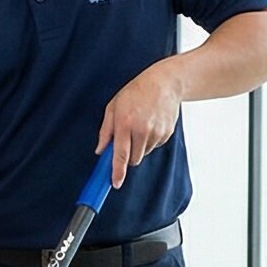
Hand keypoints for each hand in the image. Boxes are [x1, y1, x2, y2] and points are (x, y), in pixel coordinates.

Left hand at [97, 61, 186, 187]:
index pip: (120, 154)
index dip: (117, 172)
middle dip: (128, 156)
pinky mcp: (166, 133)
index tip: (115, 183)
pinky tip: (150, 125)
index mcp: (125, 123)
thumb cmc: (136, 92)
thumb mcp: (113, 107)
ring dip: (139, 147)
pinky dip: (150, 141)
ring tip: (139, 127)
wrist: (164, 83)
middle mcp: (141, 129)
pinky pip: (155, 146)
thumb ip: (105, 130)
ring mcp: (156, 132)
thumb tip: (100, 150)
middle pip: (133, 159)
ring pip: (144, 154)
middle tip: (126, 140)